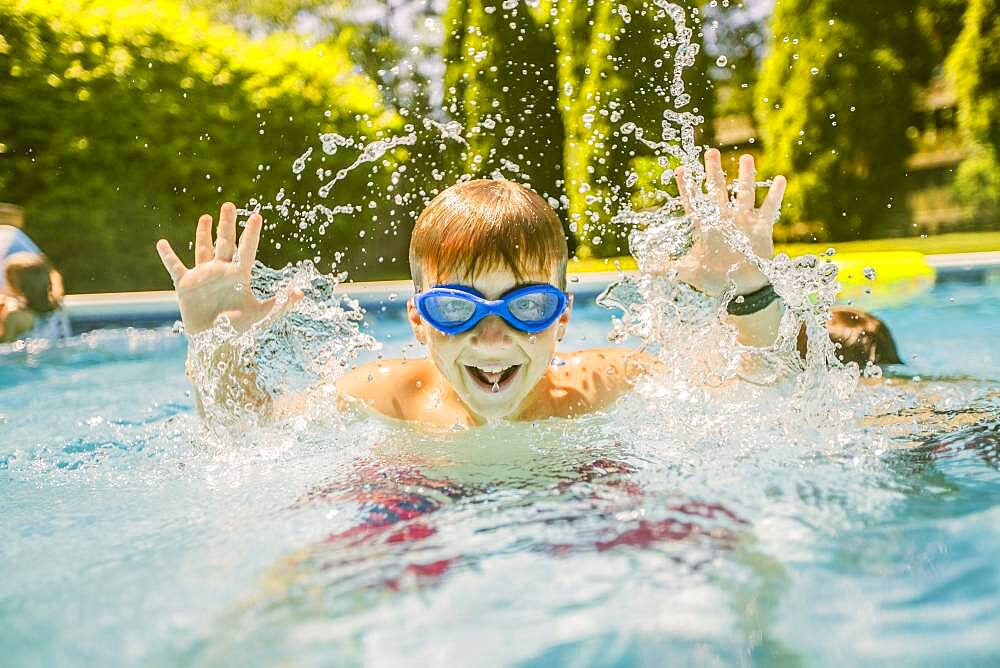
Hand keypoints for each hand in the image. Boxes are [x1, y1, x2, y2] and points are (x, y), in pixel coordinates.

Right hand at [156, 203, 285, 333]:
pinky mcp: (185, 285)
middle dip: (227, 224)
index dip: (251, 234)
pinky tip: (162, 243)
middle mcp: (222, 272)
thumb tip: (300, 293)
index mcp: (239, 276)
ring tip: (205, 217)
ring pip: (203, 249)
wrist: (215, 344)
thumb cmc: (239, 330)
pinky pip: (175, 267)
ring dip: (203, 234)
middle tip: (229, 205)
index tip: (257, 216)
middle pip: (225, 243)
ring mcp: (203, 276)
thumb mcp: (262, 315)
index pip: (246, 250)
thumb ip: (280, 303)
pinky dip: (168, 256)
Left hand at [671, 149, 785, 296]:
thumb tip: (644, 268)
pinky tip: (780, 179)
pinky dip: (774, 195)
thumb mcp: (688, 271)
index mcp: (705, 227)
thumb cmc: (715, 279)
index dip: (687, 187)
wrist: (741, 289)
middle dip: (713, 172)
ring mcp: (742, 222)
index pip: (693, 202)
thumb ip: (667, 267)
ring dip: (746, 177)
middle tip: (710, 151)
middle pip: (717, 190)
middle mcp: (723, 219)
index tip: (679, 170)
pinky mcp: (760, 229)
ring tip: (747, 158)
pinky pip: (768, 209)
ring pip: (744, 194)